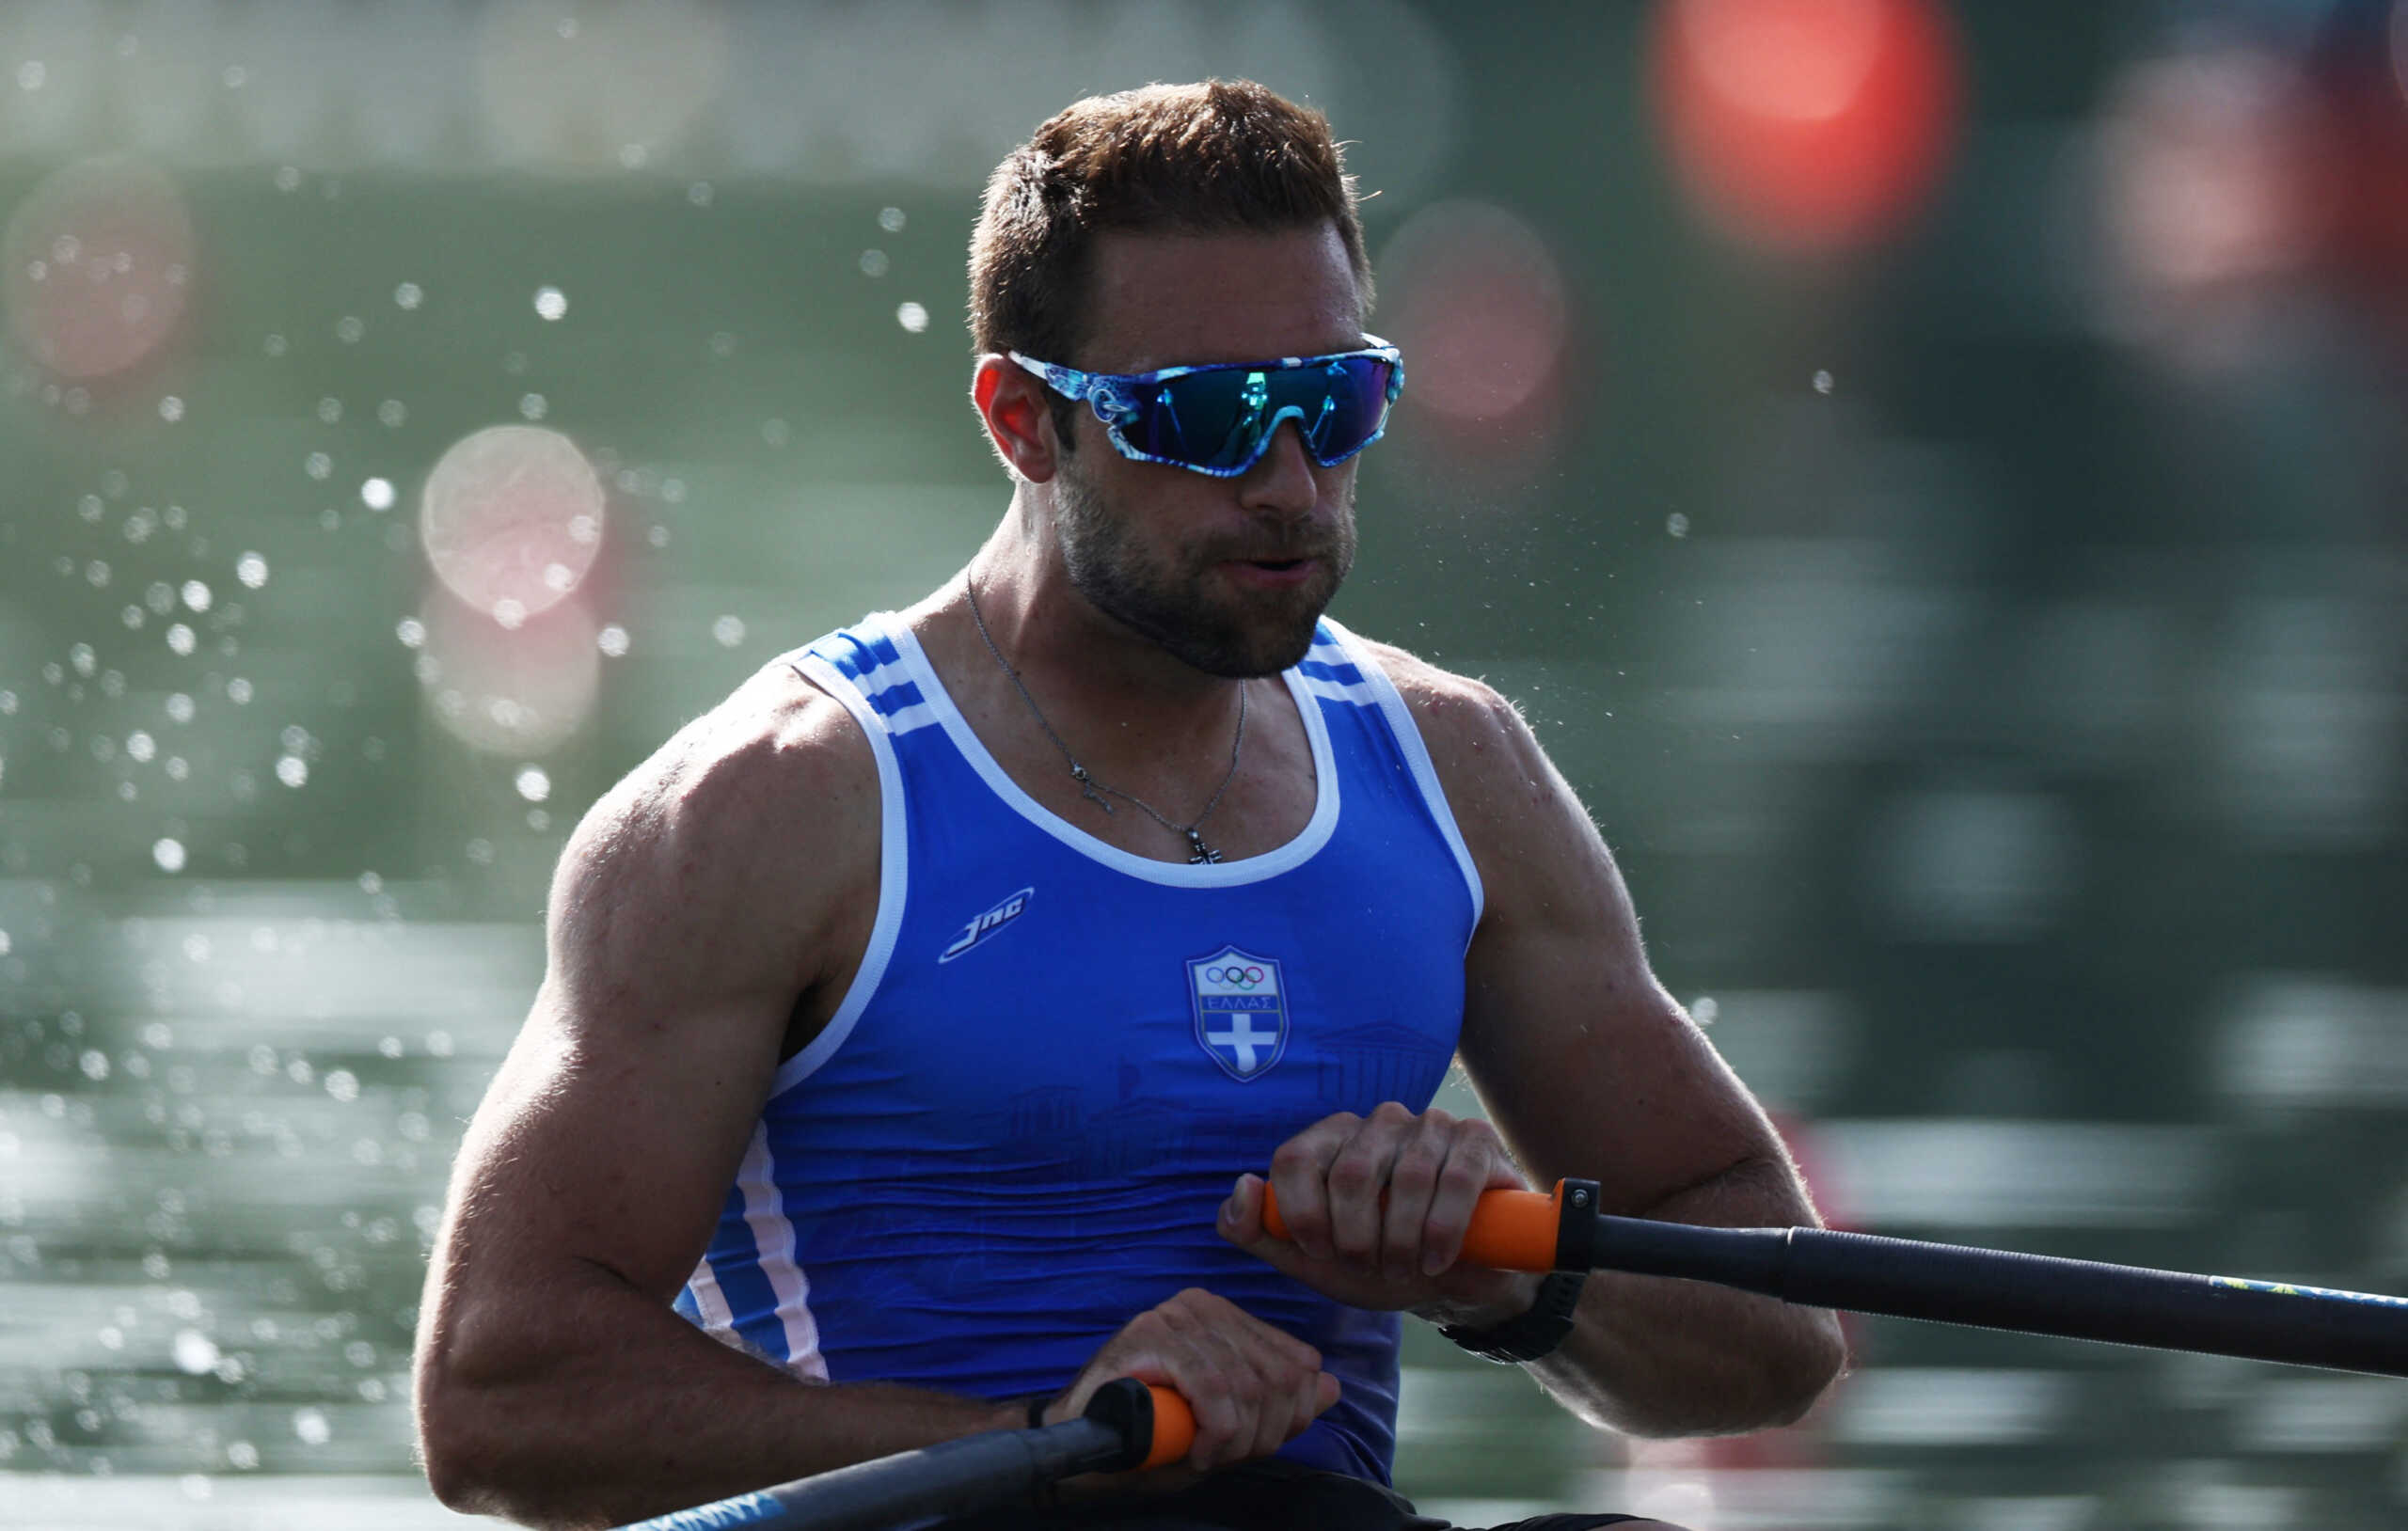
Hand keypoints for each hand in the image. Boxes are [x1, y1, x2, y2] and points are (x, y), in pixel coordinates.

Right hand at [1045, 1288, 1338, 1482]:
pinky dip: (1217, 1432)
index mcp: (1226, 1318)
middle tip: (1228, 1456)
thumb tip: (1331, 1386)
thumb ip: (1278, 1405)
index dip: (1291, 1417)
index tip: (1254, 1445)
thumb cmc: (1150, 1436)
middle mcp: (1202, 1306)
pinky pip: (1215, 1390)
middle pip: (1280, 1376)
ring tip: (1208, 1454)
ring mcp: (1175, 1317)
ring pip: (1250, 1385)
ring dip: (1238, 1439)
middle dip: (1266, 1432)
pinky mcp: (1151, 1335)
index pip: (1298, 1362)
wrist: (1077, 1445)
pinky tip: (1198, 1450)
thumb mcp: (1228, 1426)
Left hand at [1218, 1103, 1538, 1326]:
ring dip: (1402, 1241)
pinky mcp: (1476, 1138)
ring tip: (1403, 1269)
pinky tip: (1437, 1260)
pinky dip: (1444, 1229)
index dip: (1302, 1213)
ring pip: (1408, 1178)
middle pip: (1351, 1173)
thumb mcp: (1310, 1260)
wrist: (1456, 1280)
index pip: (1294, 1158)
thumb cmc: (1377, 1263)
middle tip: (1369, 1269)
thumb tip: (1243, 1187)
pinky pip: (1457, 1178)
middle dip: (1356, 1238)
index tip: (1320, 1252)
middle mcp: (1378, 1122)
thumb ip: (1258, 1231)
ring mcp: (1431, 1124)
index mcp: (1331, 1140)